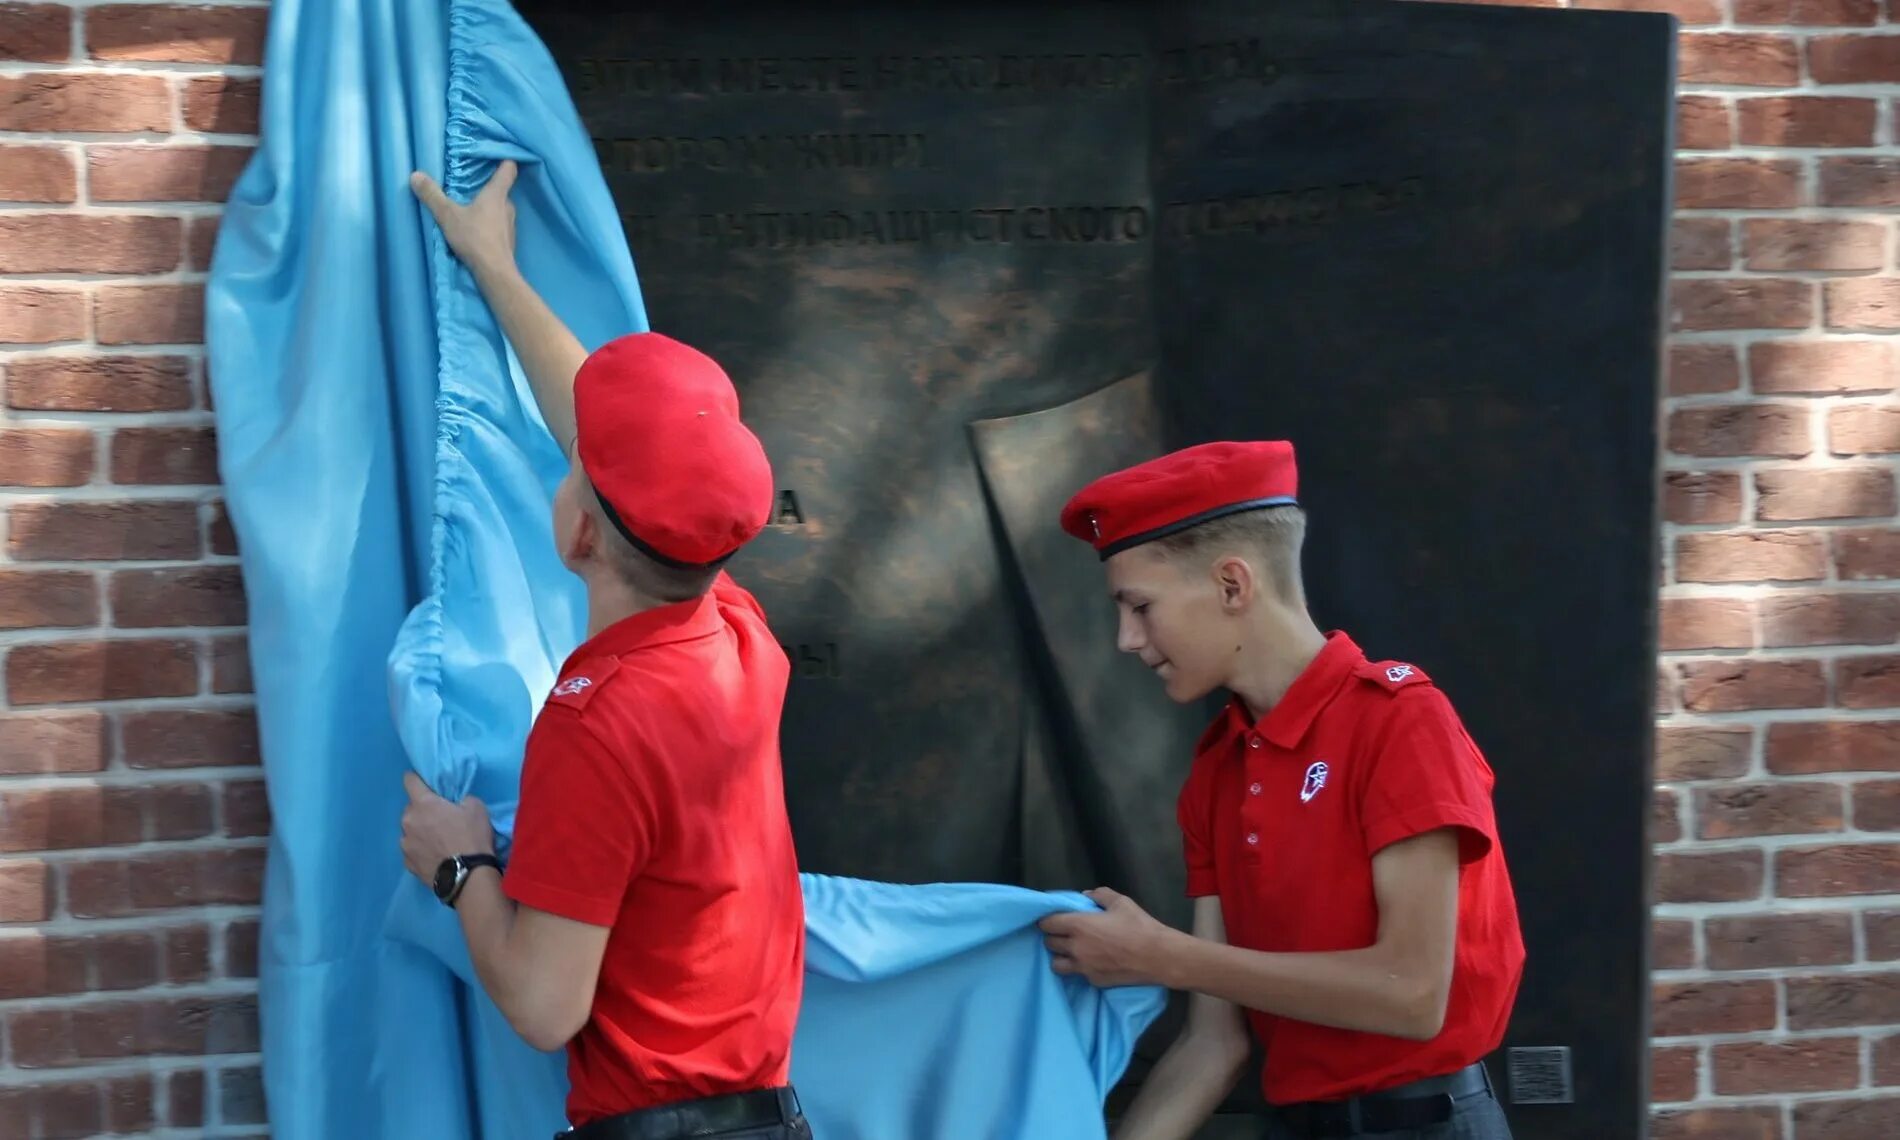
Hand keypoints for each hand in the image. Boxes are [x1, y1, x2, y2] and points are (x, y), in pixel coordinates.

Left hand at [399, 771, 494, 885]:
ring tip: (438, 842)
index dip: (417, 779)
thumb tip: (455, 805)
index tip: (425, 783)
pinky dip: (421, 850)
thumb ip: (460, 800)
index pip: (409, 781)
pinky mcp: (407, 864)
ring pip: (410, 831)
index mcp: (423, 804)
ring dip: (420, 832)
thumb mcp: (476, 807)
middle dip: (423, 811)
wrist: (467, 876)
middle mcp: (408, 821)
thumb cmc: (471, 837)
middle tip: (440, 819)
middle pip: (411, 809)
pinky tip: (435, 856)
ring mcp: (405, 844)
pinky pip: (412, 850)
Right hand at [410, 159, 518, 278]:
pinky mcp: (508, 241)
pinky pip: (498, 226)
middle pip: (502, 191)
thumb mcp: (448, 215)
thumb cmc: (474, 238)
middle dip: (489, 188)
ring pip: (500, 210)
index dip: (505, 161)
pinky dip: (489, 224)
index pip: (508, 170)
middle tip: (472, 185)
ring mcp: (510, 226)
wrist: (494, 272)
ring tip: (471, 208)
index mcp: (497, 194)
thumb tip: (415, 175)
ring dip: (488, 208)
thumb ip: (432, 195)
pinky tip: (477, 230)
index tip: (500, 155)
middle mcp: (508, 207)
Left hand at [1038, 887, 1174, 988]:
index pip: (1047, 924)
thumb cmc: (1139, 926)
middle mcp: (1075, 948)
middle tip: (1065, 932)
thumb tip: (1086, 896)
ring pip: (1057, 964)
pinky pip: (1077, 974)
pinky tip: (1092, 962)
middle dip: (1054, 936)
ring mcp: (1083, 968)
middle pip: (1049, 943)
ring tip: (1073, 950)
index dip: (1047, 920)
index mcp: (1078, 925)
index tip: (1054, 918)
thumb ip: (1099, 895)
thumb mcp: (1121, 902)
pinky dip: (1080, 968)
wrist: (1158, 957)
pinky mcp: (1093, 981)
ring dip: (1061, 956)